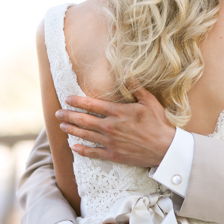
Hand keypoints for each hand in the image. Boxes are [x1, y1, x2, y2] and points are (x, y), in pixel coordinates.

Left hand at [56, 87, 174, 166]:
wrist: (165, 148)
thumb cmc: (159, 123)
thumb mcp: (149, 101)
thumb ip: (135, 85)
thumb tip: (126, 68)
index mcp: (118, 112)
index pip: (92, 105)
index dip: (77, 101)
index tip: (67, 99)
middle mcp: (110, 127)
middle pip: (83, 120)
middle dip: (68, 116)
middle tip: (57, 113)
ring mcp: (111, 142)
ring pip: (85, 135)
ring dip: (72, 130)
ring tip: (62, 127)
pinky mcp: (113, 155)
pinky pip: (94, 153)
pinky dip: (82, 150)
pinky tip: (74, 147)